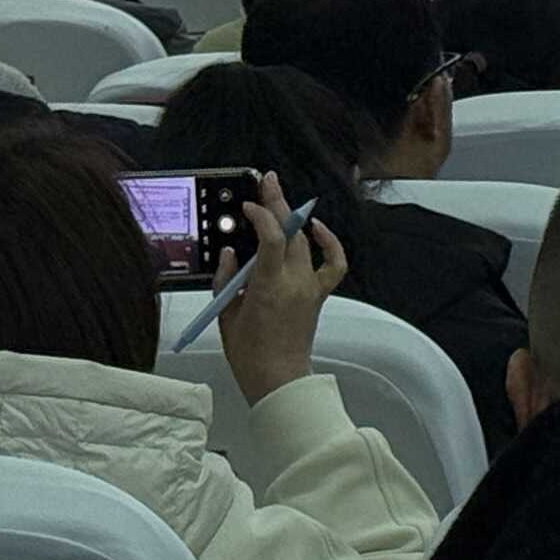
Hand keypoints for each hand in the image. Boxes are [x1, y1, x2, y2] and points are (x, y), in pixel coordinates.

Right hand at [215, 175, 346, 402]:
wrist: (278, 377)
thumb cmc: (249, 353)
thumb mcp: (226, 315)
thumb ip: (226, 279)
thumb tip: (229, 252)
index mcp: (270, 288)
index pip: (271, 238)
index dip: (262, 215)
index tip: (248, 205)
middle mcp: (295, 282)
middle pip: (290, 232)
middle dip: (278, 203)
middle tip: (267, 182)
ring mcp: (311, 286)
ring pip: (306, 242)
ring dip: (294, 218)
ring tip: (281, 199)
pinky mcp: (319, 293)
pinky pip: (333, 263)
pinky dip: (329, 243)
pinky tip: (316, 228)